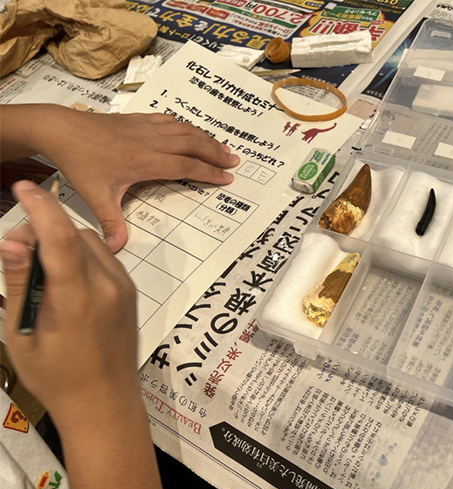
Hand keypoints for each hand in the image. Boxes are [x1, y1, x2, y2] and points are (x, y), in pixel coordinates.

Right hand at [0, 180, 139, 422]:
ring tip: (40, 272)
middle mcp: (108, 285)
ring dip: (63, 242)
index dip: (40, 207)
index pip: (59, 237)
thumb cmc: (56, 378)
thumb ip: (21, 284)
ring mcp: (124, 287)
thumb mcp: (23, 335)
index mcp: (78, 298)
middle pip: (73, 234)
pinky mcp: (130, 291)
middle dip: (43, 229)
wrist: (106, 403)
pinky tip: (64, 280)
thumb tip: (14, 240)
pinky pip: (104, 258)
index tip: (22, 186)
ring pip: (90, 242)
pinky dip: (80, 255)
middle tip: (16, 252)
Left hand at [34, 105, 239, 251]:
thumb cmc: (80, 162)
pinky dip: (187, 127)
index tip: (227, 178)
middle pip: (193, 145)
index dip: (209, 172)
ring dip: (206, 139)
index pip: (187, 166)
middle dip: (216, 153)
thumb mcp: (95, 196)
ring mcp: (147, 128)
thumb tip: (117, 248)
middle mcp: (152, 142)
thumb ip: (111, 222)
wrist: (62, 130)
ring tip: (222, 147)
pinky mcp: (140, 119)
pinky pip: (171, 121)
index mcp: (146, 162)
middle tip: (234, 161)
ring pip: (186, 131)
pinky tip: (193, 131)